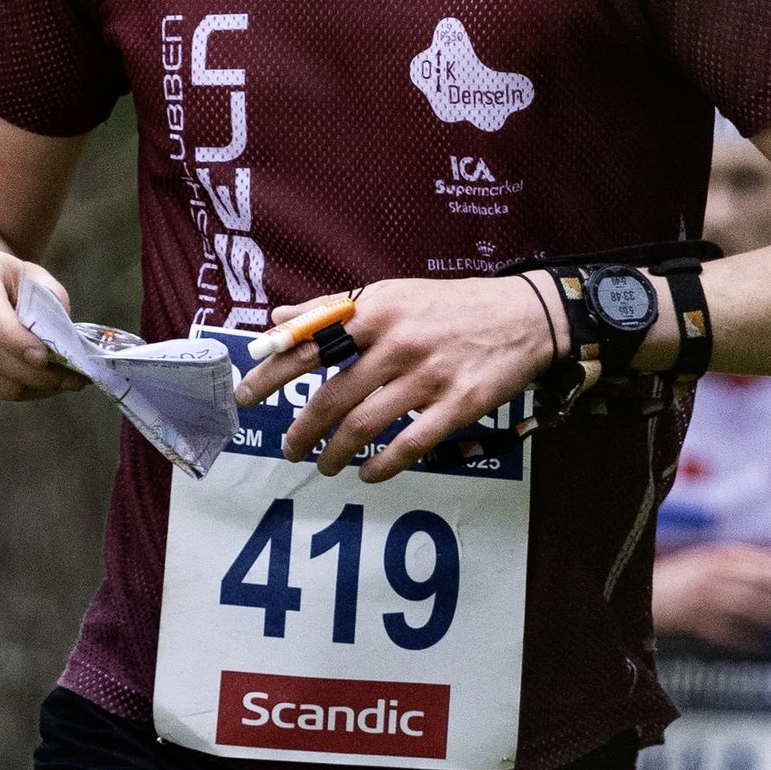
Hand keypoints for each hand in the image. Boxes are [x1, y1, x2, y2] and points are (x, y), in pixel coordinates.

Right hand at [0, 247, 86, 402]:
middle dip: (26, 369)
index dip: (15, 338)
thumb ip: (50, 301)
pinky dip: (12, 390)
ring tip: (60, 383)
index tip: (45, 357)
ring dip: (25, 383)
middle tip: (66, 379)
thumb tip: (60, 342)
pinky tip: (38, 386)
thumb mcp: (33, 277)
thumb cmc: (10, 283)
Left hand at [235, 274, 560, 479]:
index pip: (309, 344)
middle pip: (333, 397)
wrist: (525, 317)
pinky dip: (381, 467)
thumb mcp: (392, 294)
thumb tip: (279, 319)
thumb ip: (333, 309)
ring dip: (336, 454)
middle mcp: (399, 342)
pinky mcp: (459, 405)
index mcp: (377, 311)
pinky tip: (367, 475)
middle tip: (289, 448)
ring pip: (365, 426)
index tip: (245, 396)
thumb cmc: (450, 307)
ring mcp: (430, 376)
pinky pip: (409, 445)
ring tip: (324, 466)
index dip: (271, 373)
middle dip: (302, 430)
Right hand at [653, 541, 770, 647]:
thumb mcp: (706, 560)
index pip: (760, 560)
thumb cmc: (676, 580)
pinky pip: (725, 631)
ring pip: (747, 603)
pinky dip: (746, 640)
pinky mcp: (692, 619)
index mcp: (715, 556)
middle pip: (758, 581)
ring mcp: (700, 596)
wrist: (636, 594)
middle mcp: (710, 573)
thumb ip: (736, 561)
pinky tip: (761, 645)